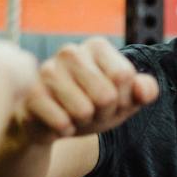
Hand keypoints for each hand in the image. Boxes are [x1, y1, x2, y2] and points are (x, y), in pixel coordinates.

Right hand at [15, 37, 158, 144]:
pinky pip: (62, 122)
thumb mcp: (124, 100)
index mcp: (96, 46)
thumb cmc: (92, 105)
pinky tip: (57, 121)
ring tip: (73, 114)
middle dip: (103, 113)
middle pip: (106, 95)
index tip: (110, 100)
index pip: (123, 76)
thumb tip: (145, 90)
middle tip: (91, 110)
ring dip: (83, 123)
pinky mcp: (31, 94)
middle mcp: (70, 52)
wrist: (52, 123)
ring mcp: (47, 71)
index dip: (122, 98)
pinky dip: (65, 130)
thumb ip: (144, 91)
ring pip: (84, 111)